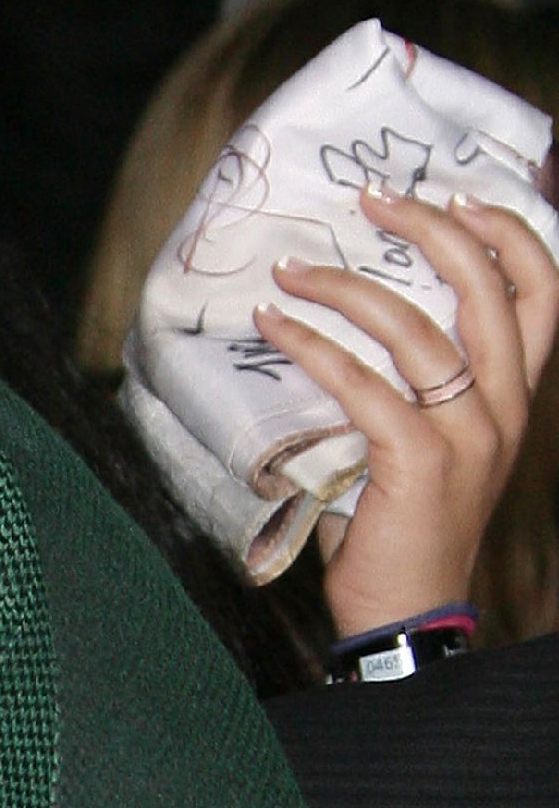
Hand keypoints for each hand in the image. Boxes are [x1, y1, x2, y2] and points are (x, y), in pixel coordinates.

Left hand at [256, 186, 558, 635]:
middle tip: (373, 201)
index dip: (506, 234)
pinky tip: (275, 326)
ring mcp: (467, 434)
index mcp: (516, 398)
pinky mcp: (416, 460)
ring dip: (345, 286)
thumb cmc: (405, 526)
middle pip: (486, 288)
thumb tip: (343, 323)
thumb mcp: (427, 444)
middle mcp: (504, 408)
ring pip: (415, 328)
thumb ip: (410, 389)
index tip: (453, 197)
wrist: (409, 610)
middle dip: (431, 230)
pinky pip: (361, 384)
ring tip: (293, 270)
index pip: (542, 293)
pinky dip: (313, 346)